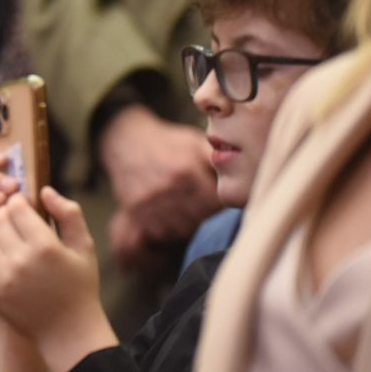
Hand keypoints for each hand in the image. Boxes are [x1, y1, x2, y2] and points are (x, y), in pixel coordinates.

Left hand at [0, 187, 117, 371]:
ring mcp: (3, 277)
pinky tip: (5, 264)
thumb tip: (44, 189)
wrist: (68, 333)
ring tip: (12, 246)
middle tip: (17, 226)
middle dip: (6, 217)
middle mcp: (20, 260)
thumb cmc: (79, 286)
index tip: (25, 209)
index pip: (16, 206)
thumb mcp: (84, 248)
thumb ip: (69, 213)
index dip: (19, 203)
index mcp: (45, 246)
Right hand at [99, 106, 219, 251]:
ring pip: (180, 229)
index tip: (219, 202)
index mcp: (186, 171)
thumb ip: (216, 160)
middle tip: (205, 208)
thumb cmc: (168, 142)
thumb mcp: (194, 142)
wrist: (126, 140)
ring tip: (188, 211)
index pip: (215, 205)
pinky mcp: (136, 209)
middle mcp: (168, 188)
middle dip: (205, 216)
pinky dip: (168, 228)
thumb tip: (244, 171)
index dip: (220, 206)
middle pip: (199, 219)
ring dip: (188, 224)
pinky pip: (160, 232)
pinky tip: (171, 214)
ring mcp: (150, 200)